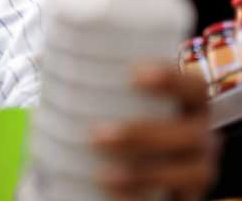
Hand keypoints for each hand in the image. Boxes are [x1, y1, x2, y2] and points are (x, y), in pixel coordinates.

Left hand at [90, 64, 219, 200]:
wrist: (141, 167)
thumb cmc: (130, 118)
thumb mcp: (116, 96)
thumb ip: (87, 75)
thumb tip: (41, 55)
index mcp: (188, 101)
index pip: (193, 84)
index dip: (170, 78)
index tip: (134, 73)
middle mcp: (200, 132)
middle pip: (188, 132)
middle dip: (145, 133)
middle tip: (97, 135)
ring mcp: (199, 167)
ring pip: (188, 170)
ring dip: (145, 171)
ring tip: (103, 172)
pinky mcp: (188, 195)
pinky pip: (179, 199)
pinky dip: (145, 196)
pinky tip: (117, 193)